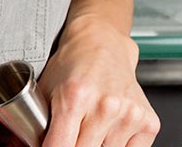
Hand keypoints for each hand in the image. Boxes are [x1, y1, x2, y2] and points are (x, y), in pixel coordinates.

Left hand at [37, 18, 159, 146]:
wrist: (102, 44)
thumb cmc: (72, 65)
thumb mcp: (46, 89)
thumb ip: (41, 121)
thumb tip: (32, 145)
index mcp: (75, 98)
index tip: (51, 146)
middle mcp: (105, 107)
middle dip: (74, 145)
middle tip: (71, 134)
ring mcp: (129, 116)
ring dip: (97, 145)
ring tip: (91, 127)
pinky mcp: (148, 123)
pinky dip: (118, 146)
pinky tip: (110, 130)